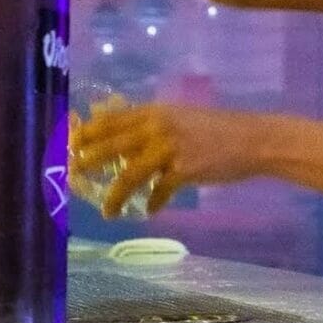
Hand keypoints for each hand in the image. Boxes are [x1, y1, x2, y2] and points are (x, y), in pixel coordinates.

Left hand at [70, 103, 266, 217]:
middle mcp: (158, 126)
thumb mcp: (180, 118)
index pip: (112, 119)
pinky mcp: (184, 171)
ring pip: (129, 174)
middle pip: (112, 144)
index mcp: (155, 112)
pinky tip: (151, 210)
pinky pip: (158, 191)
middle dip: (88, 160)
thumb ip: (153, 126)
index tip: (70, 143)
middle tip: (72, 173)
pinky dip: (153, 203)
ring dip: (115, 195)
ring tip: (107, 211)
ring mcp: (170, 149)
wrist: (251, 140)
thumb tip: (125, 139)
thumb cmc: (215, 129)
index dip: (88, 131)